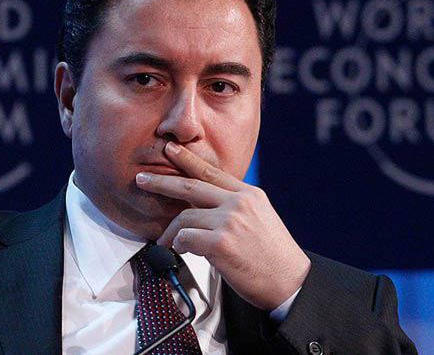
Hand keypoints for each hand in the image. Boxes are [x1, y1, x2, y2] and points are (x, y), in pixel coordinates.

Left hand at [135, 142, 310, 310]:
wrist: (291, 283)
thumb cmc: (273, 258)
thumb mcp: (260, 219)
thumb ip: (234, 208)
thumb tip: (203, 210)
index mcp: (249, 195)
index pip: (212, 171)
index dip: (187, 160)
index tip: (171, 150)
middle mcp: (239, 203)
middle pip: (190, 186)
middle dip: (161, 182)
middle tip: (142, 179)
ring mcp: (230, 221)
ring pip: (184, 218)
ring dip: (170, 233)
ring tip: (166, 243)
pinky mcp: (220, 243)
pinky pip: (185, 239)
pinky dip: (179, 246)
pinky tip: (183, 252)